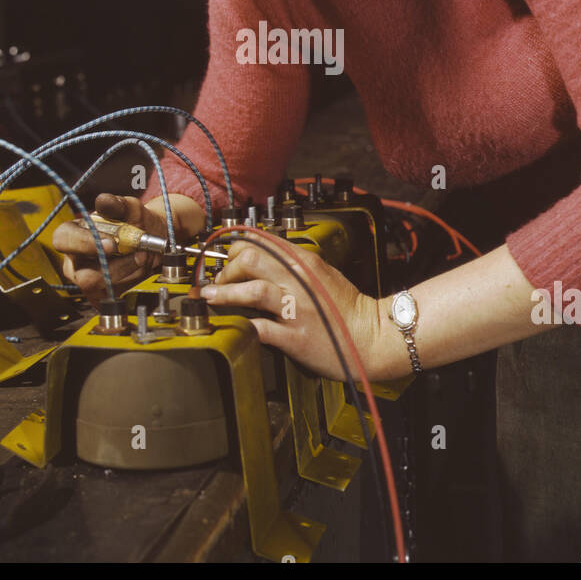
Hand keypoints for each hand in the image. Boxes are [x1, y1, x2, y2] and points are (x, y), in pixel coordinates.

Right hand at [50, 192, 160, 301]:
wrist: (151, 240)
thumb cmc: (135, 222)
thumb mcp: (130, 208)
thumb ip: (118, 204)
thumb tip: (104, 201)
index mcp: (73, 234)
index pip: (63, 239)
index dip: (84, 243)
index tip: (112, 244)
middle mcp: (75, 260)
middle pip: (81, 273)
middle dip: (113, 266)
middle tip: (138, 253)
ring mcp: (86, 280)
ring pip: (99, 285)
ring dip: (126, 270)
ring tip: (142, 255)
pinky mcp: (100, 295)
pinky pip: (110, 295)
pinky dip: (130, 281)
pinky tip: (139, 267)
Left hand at [201, 235, 382, 380]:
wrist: (372, 337)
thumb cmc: (347, 308)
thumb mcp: (322, 274)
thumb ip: (294, 265)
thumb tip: (263, 260)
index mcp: (304, 262)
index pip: (261, 242)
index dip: (236, 249)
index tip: (227, 260)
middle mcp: (298, 280)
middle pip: (250, 260)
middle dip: (226, 269)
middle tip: (218, 281)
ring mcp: (296, 308)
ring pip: (251, 290)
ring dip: (224, 293)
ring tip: (209, 297)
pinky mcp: (294, 336)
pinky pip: (261, 328)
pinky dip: (242, 326)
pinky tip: (230, 325)